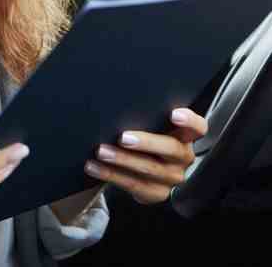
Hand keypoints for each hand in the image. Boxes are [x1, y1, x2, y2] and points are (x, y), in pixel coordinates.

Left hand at [83, 107, 207, 203]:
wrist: (145, 170)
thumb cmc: (148, 135)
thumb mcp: (153, 125)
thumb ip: (148, 115)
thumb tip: (120, 98)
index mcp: (185, 137)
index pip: (198, 128)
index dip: (189, 121)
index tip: (174, 113)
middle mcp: (183, 158)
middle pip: (171, 149)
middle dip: (146, 143)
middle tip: (123, 138)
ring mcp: (171, 177)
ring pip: (149, 169)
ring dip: (122, 160)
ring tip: (102, 151)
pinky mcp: (156, 193)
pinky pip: (133, 184)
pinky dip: (110, 175)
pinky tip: (94, 166)